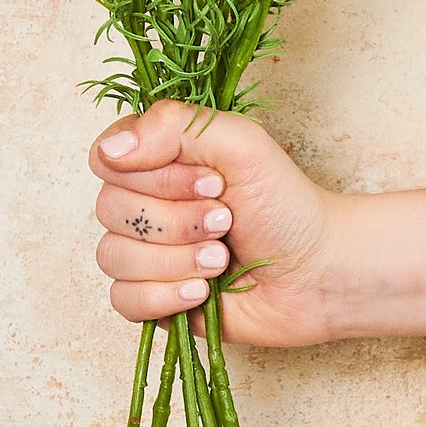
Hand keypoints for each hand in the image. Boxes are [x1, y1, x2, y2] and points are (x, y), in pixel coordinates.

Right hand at [89, 99, 342, 346]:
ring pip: (113, 256)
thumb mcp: (241, 144)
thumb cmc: (285, 201)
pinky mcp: (152, 297)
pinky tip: (203, 291)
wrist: (318, 272)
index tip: (210, 180)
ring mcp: (146, 250)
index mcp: (158, 155)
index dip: (154, 175)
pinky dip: (164, 297)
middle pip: (110, 209)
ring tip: (221, 258)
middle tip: (226, 219)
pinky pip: (122, 300)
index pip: (107, 157)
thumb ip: (175, 126)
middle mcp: (145, 199)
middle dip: (176, 221)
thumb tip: (112, 148)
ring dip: (175, 260)